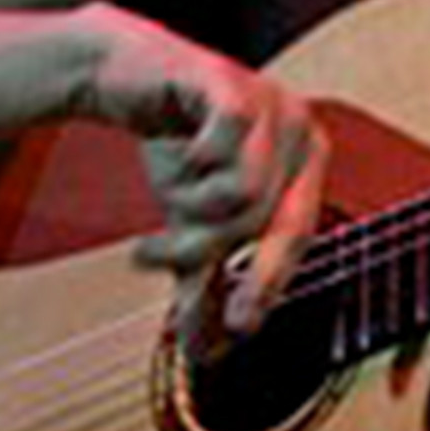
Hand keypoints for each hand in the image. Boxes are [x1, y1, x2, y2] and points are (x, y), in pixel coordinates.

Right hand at [82, 5, 325, 341]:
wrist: (123, 77)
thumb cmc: (174, 145)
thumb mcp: (187, 221)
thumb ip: (202, 280)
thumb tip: (204, 353)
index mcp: (306, 163)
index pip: (299, 236)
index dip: (268, 283)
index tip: (235, 327)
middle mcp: (301, 129)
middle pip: (268, 219)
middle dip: (205, 250)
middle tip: (148, 257)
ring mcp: (271, 101)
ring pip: (244, 190)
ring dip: (186, 212)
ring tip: (155, 205)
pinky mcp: (229, 80)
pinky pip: (224, 141)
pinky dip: (190, 162)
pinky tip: (171, 153)